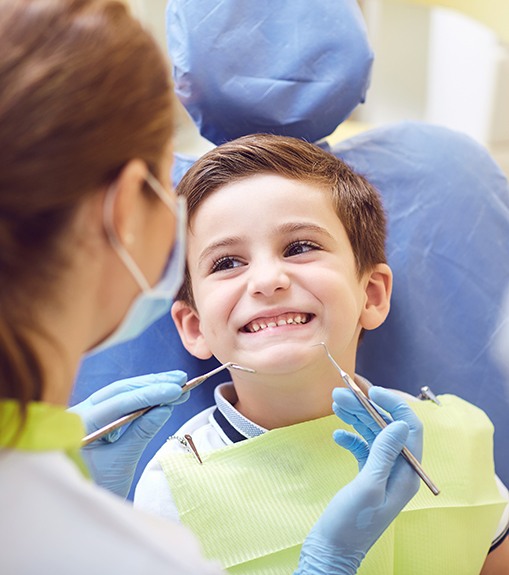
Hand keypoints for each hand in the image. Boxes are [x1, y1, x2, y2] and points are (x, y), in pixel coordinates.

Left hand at [69, 371, 187, 497]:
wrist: (82, 506)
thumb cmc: (97, 487)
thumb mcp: (122, 461)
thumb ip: (142, 432)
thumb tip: (165, 407)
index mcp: (80, 424)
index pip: (119, 402)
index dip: (150, 394)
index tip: (176, 389)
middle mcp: (81, 412)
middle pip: (121, 391)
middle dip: (153, 384)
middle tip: (181, 380)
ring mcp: (88, 412)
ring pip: (123, 392)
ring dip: (152, 386)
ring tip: (179, 383)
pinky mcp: (99, 416)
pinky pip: (123, 401)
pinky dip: (145, 397)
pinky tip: (163, 393)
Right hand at [296, 387, 421, 574]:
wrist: (332, 550)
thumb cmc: (351, 522)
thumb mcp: (368, 485)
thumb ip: (384, 453)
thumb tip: (400, 422)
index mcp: (406, 473)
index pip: (409, 428)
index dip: (393, 405)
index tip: (371, 391)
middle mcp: (398, 470)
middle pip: (386, 428)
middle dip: (365, 408)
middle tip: (339, 393)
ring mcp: (382, 473)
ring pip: (372, 435)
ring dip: (355, 418)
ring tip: (335, 403)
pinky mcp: (366, 477)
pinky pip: (362, 449)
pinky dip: (349, 439)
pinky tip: (336, 436)